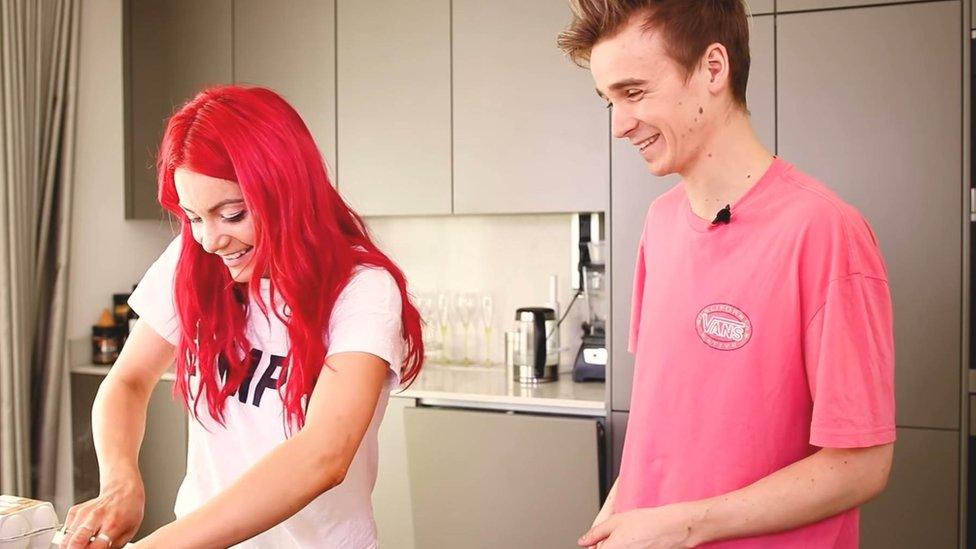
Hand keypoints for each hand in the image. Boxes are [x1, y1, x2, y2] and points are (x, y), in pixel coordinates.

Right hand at [62, 475, 144, 548]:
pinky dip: (70, 537)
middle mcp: (95, 517)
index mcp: (112, 524)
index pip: (94, 547)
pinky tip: (80, 535)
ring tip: (81, 545)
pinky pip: (65, 531)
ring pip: (65, 538)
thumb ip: (111, 548)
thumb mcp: (127, 534)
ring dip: (70, 546)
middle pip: (75, 542)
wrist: (123, 490)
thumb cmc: (127, 513)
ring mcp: (83, 513)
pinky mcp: (74, 511)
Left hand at [577, 503, 706, 548]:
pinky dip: (632, 547)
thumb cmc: (647, 522)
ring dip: (620, 546)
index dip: (597, 542)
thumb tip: (583, 540)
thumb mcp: (616, 521)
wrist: (672, 529)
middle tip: (621, 535)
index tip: (601, 538)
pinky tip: (638, 541)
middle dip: (608, 545)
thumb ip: (596, 532)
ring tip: (632, 538)